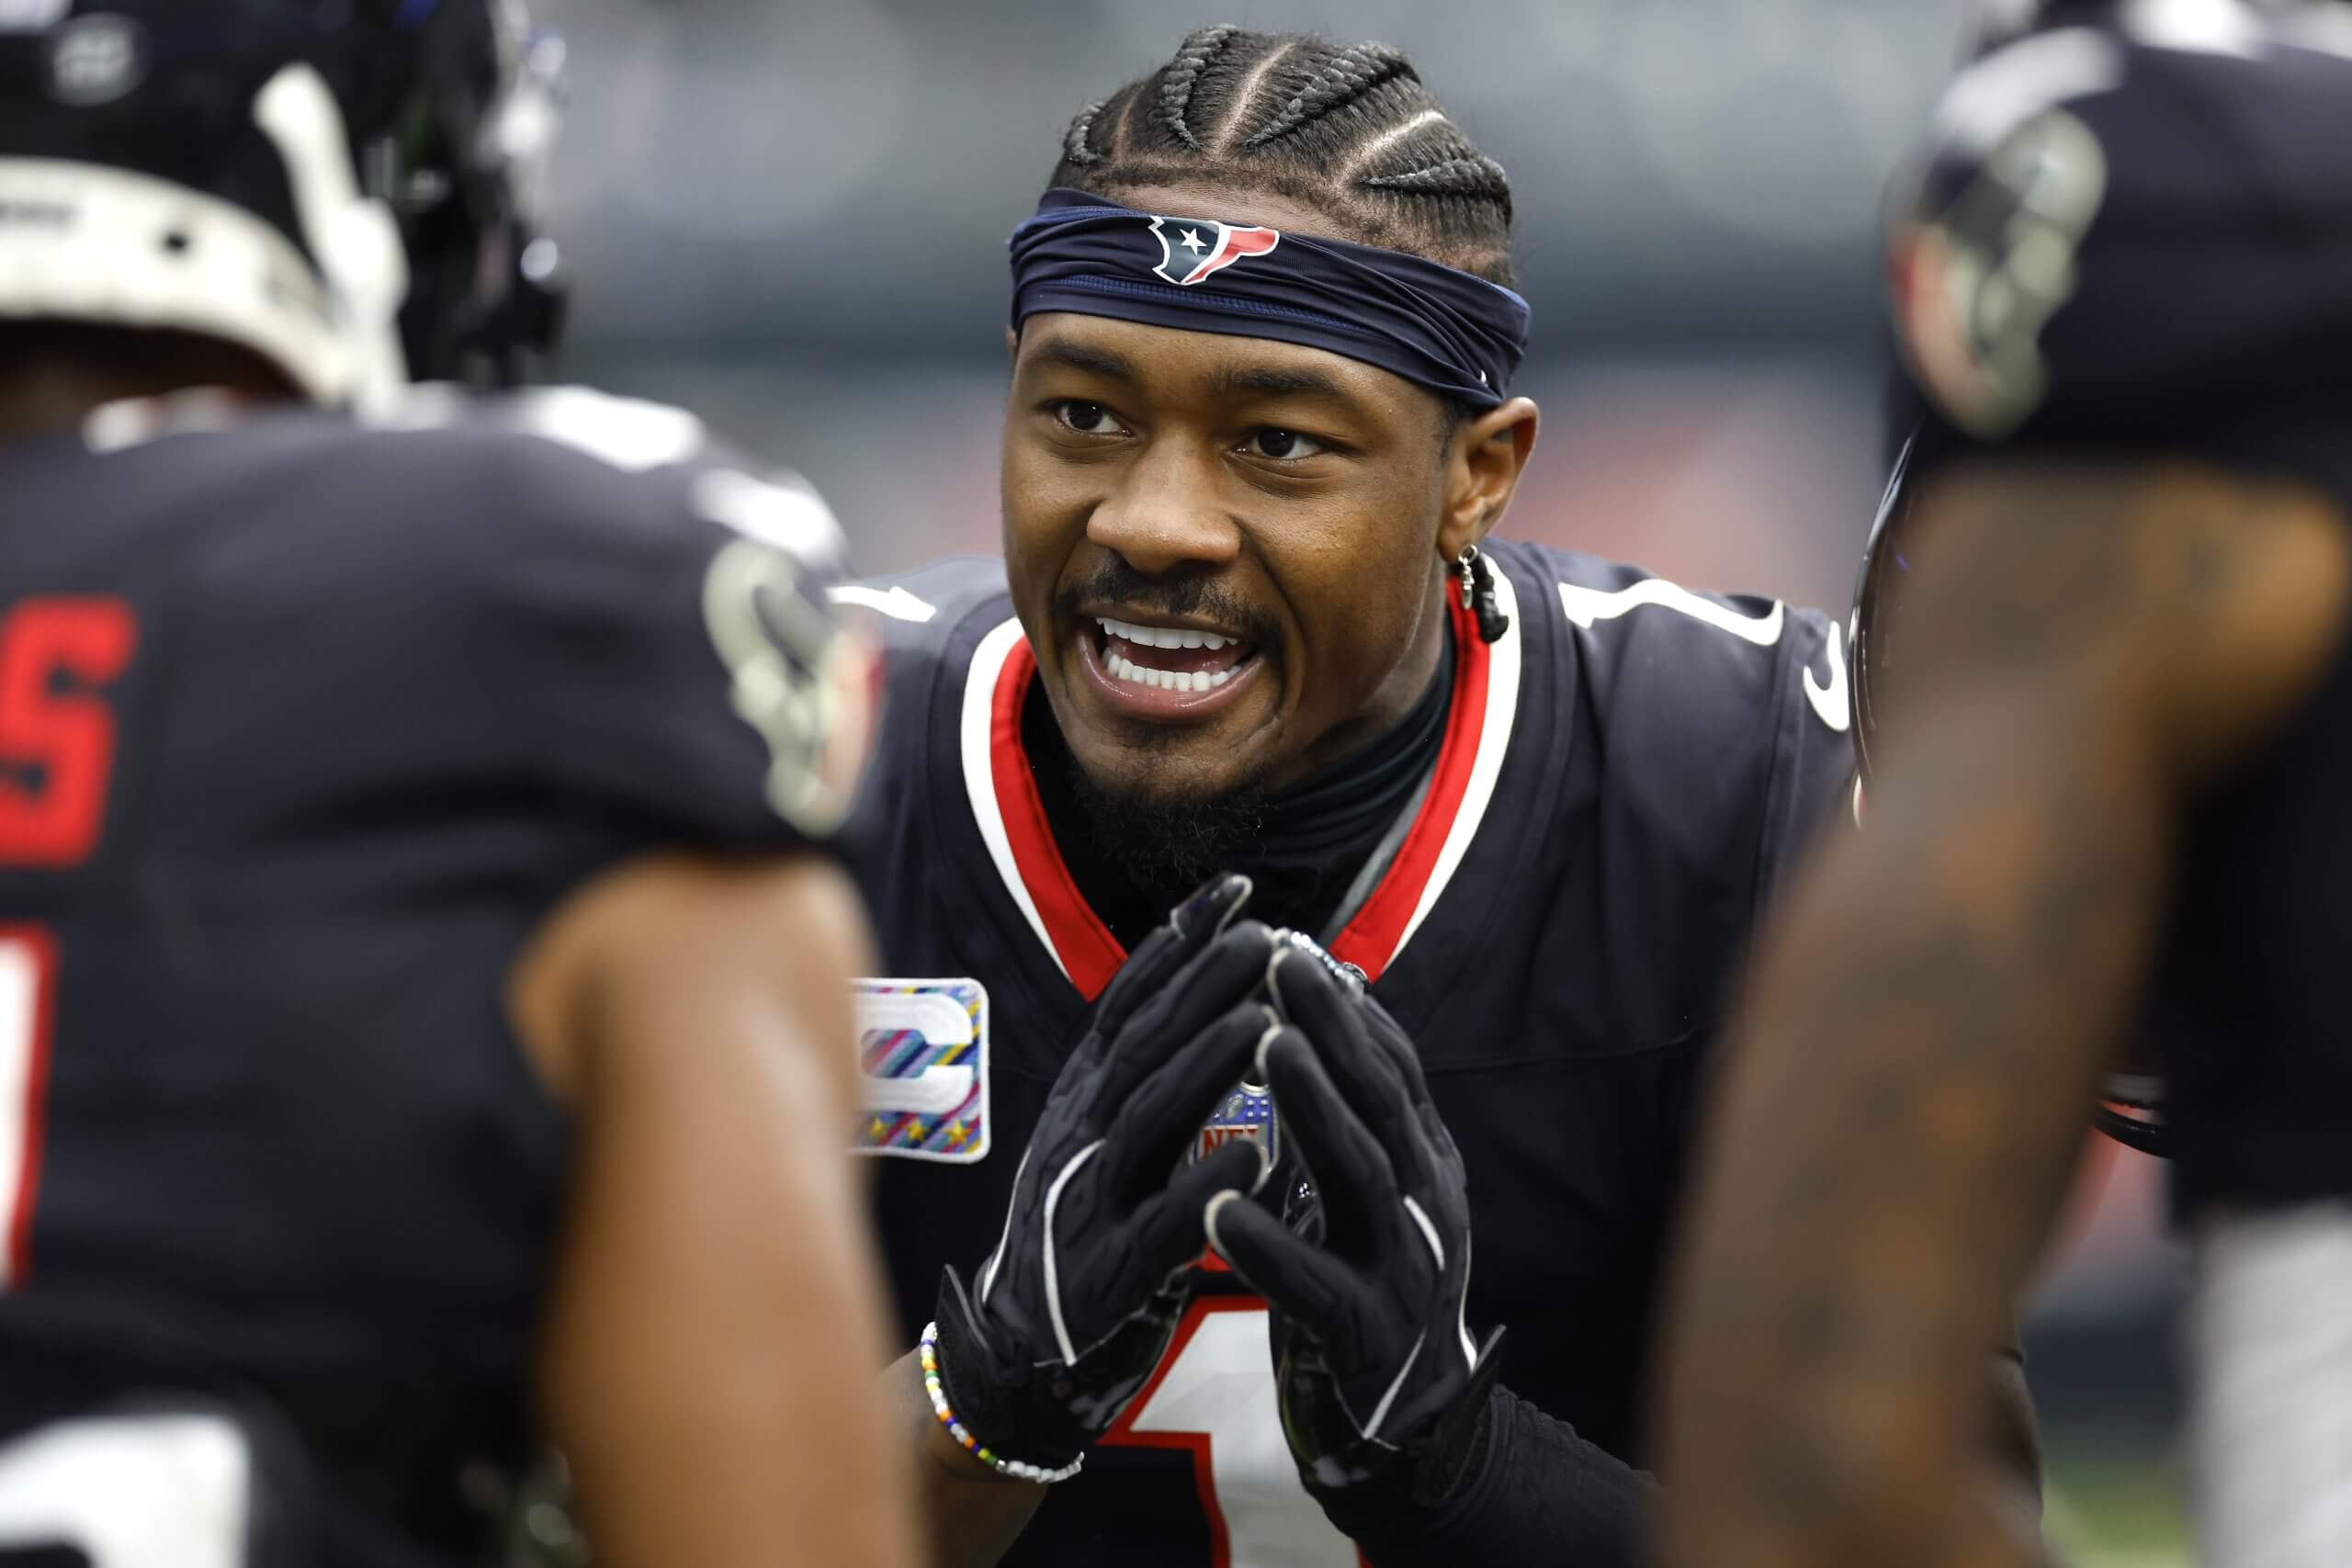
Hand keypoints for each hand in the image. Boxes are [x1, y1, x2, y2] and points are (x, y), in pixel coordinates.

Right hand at [931, 875, 1277, 1473]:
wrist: (1022, 1350)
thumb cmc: (1085, 1229)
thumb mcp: (1103, 1135)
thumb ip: (1145, 1070)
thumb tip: (1206, 985)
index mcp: (1083, 1096)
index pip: (1132, 1000)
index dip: (1182, 941)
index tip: (1241, 889)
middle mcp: (1080, 1133)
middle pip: (1144, 1044)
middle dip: (1204, 984)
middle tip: (1266, 935)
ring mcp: (1088, 1200)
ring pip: (1149, 1119)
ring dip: (1205, 1064)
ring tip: (1262, 1018)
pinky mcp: (1106, 1272)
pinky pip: (1159, 1226)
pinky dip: (1202, 1188)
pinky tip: (1252, 1159)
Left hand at [1205, 937, 1501, 1512]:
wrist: (1408, 1419)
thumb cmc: (1372, 1281)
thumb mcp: (1372, 1186)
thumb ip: (1356, 1108)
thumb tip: (1339, 999)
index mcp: (1424, 1163)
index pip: (1391, 1067)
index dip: (1345, 1006)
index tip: (1292, 942)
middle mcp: (1426, 1203)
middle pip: (1382, 1100)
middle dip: (1332, 1028)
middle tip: (1281, 960)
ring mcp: (1404, 1268)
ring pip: (1363, 1175)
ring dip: (1316, 1107)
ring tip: (1268, 1047)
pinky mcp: (1367, 1334)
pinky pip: (1316, 1285)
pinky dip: (1270, 1244)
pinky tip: (1220, 1207)